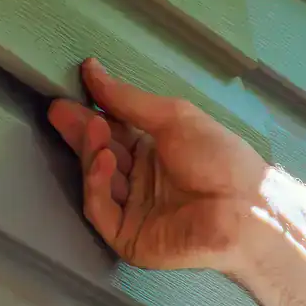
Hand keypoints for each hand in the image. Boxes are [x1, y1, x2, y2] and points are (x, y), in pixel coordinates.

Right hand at [48, 60, 268, 273]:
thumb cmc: (218, 158)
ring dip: (90, 152)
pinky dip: (96, 183)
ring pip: (96, 180)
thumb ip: (127, 99)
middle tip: (59, 110)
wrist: (247, 209)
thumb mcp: (173, 117)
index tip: (65, 95)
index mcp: (153, 152)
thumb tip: (91, 68)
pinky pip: (100, 210)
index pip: (111, 131)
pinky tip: (104, 160)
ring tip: (95, 128)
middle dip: (80, 131)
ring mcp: (132, 211)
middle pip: (98, 154)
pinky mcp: (128, 238)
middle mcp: (139, 181)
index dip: (89, 114)